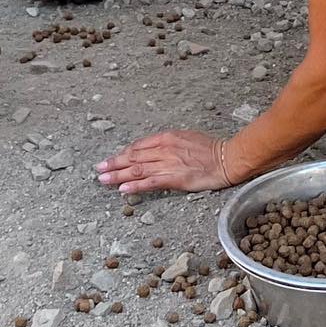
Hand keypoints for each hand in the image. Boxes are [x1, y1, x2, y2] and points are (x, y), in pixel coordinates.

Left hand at [95, 130, 233, 194]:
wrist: (227, 158)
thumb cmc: (210, 149)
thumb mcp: (186, 138)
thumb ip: (168, 143)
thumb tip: (155, 149)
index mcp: (166, 138)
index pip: (138, 146)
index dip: (123, 153)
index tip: (112, 159)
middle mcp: (164, 149)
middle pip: (133, 156)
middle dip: (114, 163)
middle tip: (99, 169)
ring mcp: (168, 164)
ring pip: (137, 169)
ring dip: (117, 174)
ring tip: (103, 179)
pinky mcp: (174, 178)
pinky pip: (150, 182)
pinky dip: (135, 185)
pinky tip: (123, 189)